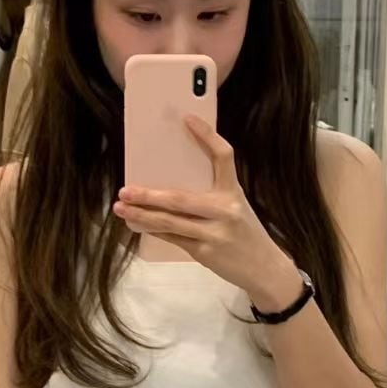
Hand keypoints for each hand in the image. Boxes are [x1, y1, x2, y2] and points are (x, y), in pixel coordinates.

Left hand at [113, 119, 302, 311]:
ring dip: (142, 215)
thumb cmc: (246, 234)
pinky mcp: (205, 252)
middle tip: (125, 190)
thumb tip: (170, 184)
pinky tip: (137, 224)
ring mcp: (215, 233)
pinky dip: (153, 230)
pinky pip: (173, 238)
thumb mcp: (236, 209)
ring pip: (170, 221)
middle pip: (180, 198)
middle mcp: (226, 209)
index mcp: (234, 192)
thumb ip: (212, 197)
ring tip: (121, 208)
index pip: (223, 156)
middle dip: (148, 195)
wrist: (265, 268)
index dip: (207, 135)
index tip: (188, 118)